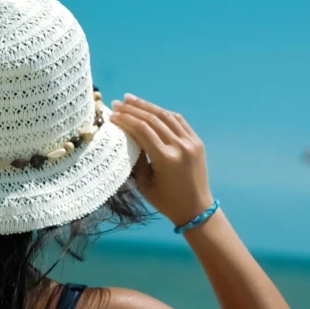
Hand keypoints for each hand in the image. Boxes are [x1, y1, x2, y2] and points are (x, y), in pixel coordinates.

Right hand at [110, 94, 213, 225]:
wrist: (196, 208)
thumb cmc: (166, 201)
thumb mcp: (144, 183)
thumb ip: (136, 158)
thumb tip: (126, 135)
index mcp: (165, 158)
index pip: (142, 130)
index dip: (125, 120)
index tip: (112, 115)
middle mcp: (180, 146)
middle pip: (153, 120)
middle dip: (133, 109)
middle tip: (117, 103)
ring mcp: (191, 142)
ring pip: (166, 116)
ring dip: (147, 106)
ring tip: (131, 99)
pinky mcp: (197, 141)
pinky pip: (179, 121)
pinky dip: (164, 113)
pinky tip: (152, 109)